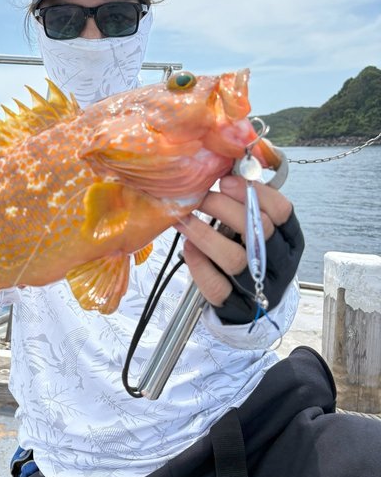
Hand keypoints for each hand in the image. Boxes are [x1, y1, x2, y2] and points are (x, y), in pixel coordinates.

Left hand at [176, 175, 303, 318]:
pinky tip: (188, 246)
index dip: (254, 192)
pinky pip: (217, 286)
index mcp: (291, 240)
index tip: (226, 180)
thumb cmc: (253, 255)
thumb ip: (250, 205)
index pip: (283, 211)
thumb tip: (225, 168)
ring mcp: (260, 289)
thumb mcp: (260, 230)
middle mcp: (281, 264)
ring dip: (205, 234)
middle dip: (225, 207)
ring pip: (235, 259)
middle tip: (201, 195)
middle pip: (260, 231)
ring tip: (185, 218)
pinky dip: (199, 264)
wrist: (253, 307)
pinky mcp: (237, 308)